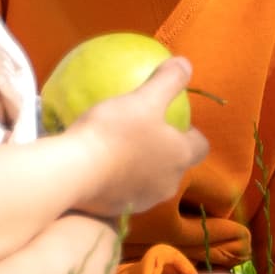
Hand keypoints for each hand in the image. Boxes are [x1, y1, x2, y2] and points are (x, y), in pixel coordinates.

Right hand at [65, 57, 209, 216]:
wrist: (74, 172)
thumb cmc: (115, 132)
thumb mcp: (144, 98)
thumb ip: (168, 81)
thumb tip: (186, 64)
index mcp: (180, 157)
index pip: (200, 146)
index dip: (192, 134)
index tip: (176, 122)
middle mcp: (168, 184)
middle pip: (176, 166)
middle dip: (167, 152)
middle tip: (147, 134)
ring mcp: (143, 201)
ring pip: (151, 182)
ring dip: (142, 168)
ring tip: (122, 149)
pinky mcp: (117, 210)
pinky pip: (124, 192)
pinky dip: (119, 180)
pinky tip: (100, 166)